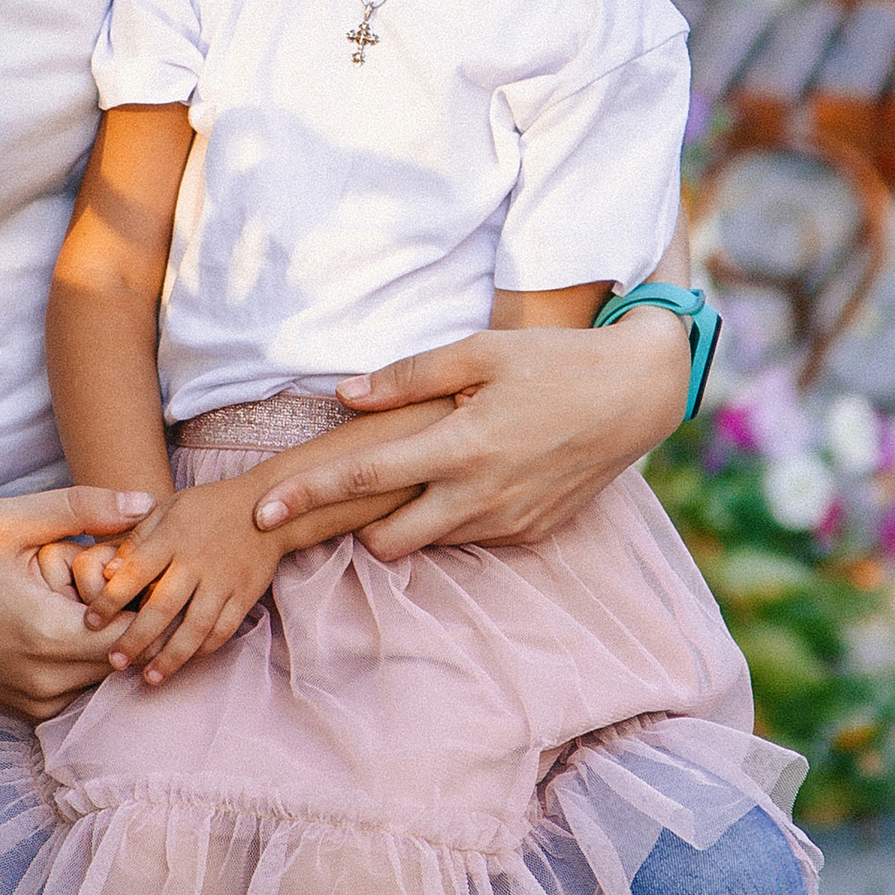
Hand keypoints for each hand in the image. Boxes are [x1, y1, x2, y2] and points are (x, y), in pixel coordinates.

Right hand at [0, 486, 153, 720]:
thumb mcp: (9, 521)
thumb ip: (81, 508)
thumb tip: (146, 502)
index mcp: (48, 636)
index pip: (139, 627)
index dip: (140, 592)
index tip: (120, 564)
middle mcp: (48, 683)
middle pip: (128, 653)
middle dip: (125, 615)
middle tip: (96, 578)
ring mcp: (38, 706)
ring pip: (106, 673)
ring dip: (104, 638)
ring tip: (72, 600)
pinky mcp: (30, 715)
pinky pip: (79, 686)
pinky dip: (80, 657)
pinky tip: (54, 623)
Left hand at [83, 475, 283, 683]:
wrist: (268, 506)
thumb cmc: (208, 507)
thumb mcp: (168, 509)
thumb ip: (138, 539)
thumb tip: (107, 572)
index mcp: (172, 538)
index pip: (134, 572)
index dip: (109, 600)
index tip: (91, 621)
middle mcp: (197, 562)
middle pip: (162, 608)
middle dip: (135, 639)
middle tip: (114, 661)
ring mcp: (224, 581)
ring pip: (195, 628)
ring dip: (170, 657)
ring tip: (148, 678)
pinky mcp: (245, 595)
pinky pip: (224, 630)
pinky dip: (203, 650)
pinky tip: (185, 662)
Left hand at [248, 311, 692, 558]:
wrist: (635, 396)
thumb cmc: (552, 362)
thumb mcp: (481, 351)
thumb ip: (408, 377)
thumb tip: (345, 395)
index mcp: (461, 445)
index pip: (363, 479)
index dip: (306, 497)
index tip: (260, 513)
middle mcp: (481, 495)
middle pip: (387, 540)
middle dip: (355, 526)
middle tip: (341, 497)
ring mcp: (508, 521)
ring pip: (427, 544)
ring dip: (404, 521)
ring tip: (406, 481)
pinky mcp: (531, 533)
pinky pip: (470, 539)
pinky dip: (450, 518)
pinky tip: (458, 483)